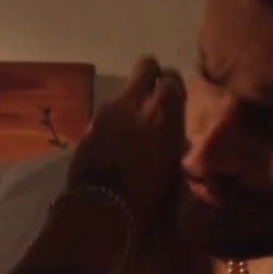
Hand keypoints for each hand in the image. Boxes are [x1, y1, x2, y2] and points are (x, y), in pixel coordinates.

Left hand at [66, 56, 185, 227]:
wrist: (101, 207)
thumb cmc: (148, 194)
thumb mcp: (175, 169)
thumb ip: (178, 142)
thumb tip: (181, 135)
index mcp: (164, 112)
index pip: (173, 78)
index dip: (175, 86)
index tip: (177, 99)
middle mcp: (137, 103)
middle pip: (146, 66)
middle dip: (153, 76)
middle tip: (157, 96)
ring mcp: (110, 110)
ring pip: (125, 90)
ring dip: (132, 100)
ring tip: (135, 124)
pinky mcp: (91, 123)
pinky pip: (109, 110)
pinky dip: (115, 118)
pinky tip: (118, 139)